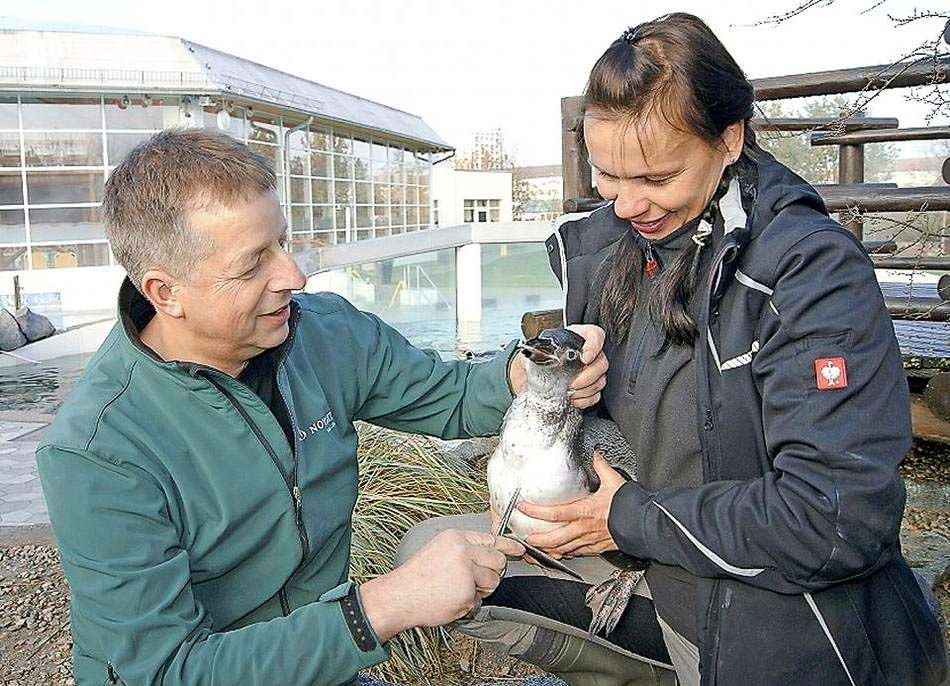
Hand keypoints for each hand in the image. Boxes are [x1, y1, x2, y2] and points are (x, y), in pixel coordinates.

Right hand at [360, 529, 523, 640]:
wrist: (399, 596)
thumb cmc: (417, 576)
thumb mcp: (439, 549)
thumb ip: (463, 549)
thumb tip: (490, 554)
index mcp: (456, 537)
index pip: (492, 539)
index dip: (509, 545)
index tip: (520, 549)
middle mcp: (463, 551)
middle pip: (498, 561)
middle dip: (491, 573)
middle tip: (474, 580)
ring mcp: (466, 572)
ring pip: (493, 582)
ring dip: (480, 590)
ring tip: (457, 590)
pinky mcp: (466, 593)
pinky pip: (479, 601)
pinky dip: (467, 605)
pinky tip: (450, 601)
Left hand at [508, 325, 607, 408]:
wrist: (527, 381)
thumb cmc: (531, 363)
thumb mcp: (531, 353)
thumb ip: (537, 352)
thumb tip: (538, 355)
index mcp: (574, 338)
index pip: (595, 335)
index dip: (594, 346)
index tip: (585, 358)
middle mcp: (585, 353)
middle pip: (601, 362)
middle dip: (588, 376)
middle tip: (573, 384)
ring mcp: (589, 371)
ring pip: (600, 380)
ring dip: (586, 390)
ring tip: (570, 393)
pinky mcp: (587, 388)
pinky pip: (596, 395)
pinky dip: (586, 400)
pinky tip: (574, 400)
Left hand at [517, 451, 623, 557]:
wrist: (646, 525)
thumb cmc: (630, 506)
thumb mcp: (614, 481)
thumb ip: (602, 467)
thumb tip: (596, 455)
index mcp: (585, 510)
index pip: (554, 512)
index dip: (536, 511)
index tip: (523, 507)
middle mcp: (584, 528)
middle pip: (555, 538)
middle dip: (538, 540)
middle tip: (525, 538)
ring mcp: (590, 540)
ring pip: (565, 548)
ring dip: (549, 549)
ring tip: (537, 549)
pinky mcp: (598, 547)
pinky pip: (578, 552)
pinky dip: (567, 553)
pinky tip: (560, 553)